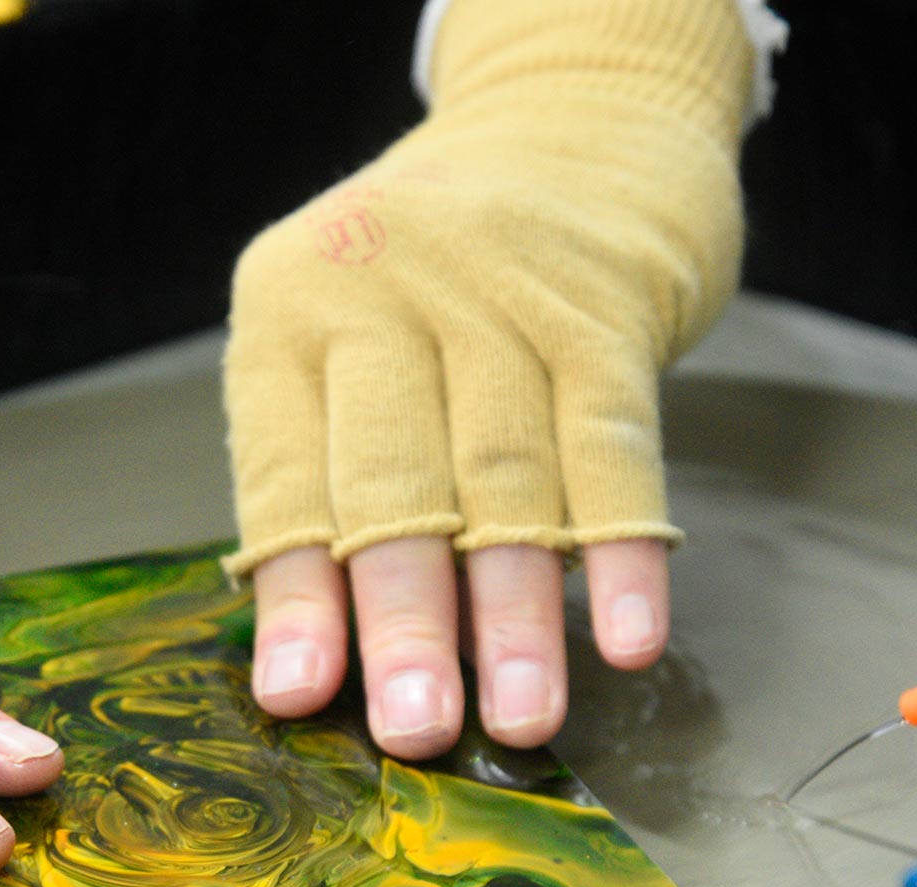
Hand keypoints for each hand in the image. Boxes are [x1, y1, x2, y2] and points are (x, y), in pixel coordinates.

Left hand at [219, 0, 750, 754]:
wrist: (571, 124)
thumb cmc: (438, 280)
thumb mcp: (346, 342)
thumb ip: (330, 472)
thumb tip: (328, 660)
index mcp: (288, 312)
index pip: (286, 474)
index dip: (297, 594)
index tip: (300, 697)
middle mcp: (381, 292)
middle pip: (395, 482)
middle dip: (408, 620)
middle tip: (418, 732)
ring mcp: (497, 291)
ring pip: (507, 476)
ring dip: (518, 612)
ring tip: (526, 718)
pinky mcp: (601, 303)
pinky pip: (614, 443)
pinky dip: (625, 548)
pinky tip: (630, 638)